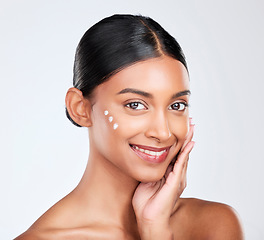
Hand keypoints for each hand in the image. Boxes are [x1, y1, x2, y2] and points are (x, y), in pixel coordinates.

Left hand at [132, 118, 194, 238]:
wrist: (148, 218)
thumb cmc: (146, 202)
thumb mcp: (147, 180)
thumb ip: (151, 170)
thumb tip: (146, 159)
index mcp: (168, 173)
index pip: (175, 153)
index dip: (178, 141)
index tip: (181, 129)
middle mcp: (175, 174)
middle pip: (182, 152)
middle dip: (186, 137)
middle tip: (191, 123)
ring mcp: (177, 178)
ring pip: (184, 155)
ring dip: (187, 141)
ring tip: (192, 129)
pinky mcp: (175, 181)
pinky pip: (181, 164)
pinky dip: (185, 153)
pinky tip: (189, 144)